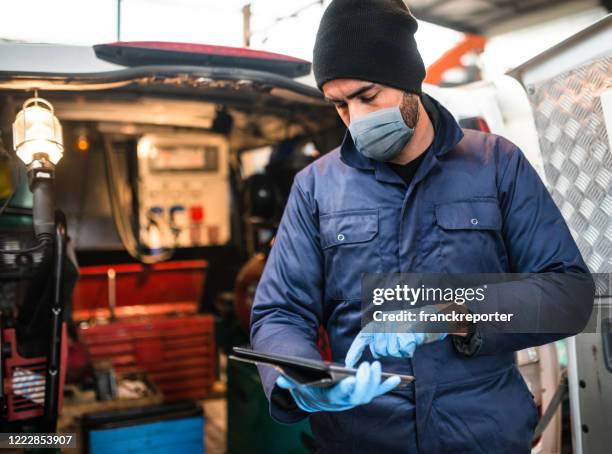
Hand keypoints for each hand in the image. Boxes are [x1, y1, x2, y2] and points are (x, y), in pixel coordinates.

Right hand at [275, 361, 399, 412]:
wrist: (313, 396)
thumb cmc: (306, 386)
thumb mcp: (296, 384)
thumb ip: (289, 382)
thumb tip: (280, 380)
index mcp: (330, 398)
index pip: (340, 396)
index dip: (346, 389)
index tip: (350, 380)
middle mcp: (344, 402)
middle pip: (359, 396)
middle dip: (366, 382)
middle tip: (369, 365)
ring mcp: (355, 398)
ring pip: (369, 394)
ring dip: (378, 383)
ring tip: (381, 368)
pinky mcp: (363, 393)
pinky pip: (377, 391)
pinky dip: (388, 386)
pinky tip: (399, 379)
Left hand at [345, 330, 446, 367]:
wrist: (431, 317)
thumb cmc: (411, 325)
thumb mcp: (392, 328)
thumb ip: (382, 338)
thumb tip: (376, 352)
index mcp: (378, 321)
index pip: (362, 338)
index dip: (354, 352)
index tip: (349, 364)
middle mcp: (384, 322)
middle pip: (379, 350)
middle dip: (388, 351)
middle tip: (399, 341)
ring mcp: (395, 326)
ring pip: (392, 352)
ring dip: (400, 350)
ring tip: (407, 339)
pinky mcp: (407, 332)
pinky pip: (405, 351)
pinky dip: (410, 349)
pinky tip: (414, 340)